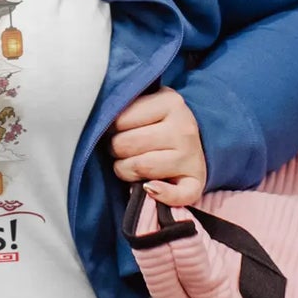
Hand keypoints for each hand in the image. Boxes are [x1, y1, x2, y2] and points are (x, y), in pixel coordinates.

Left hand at [109, 87, 206, 207]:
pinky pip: (178, 195)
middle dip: (116, 149)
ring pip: (140, 168)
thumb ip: (123, 106)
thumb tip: (101, 123)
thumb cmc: (155, 122)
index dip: (110, 127)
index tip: (117, 128)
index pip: (119, 120)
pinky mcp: (197, 182)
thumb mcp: (143, 103)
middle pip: (125, 144)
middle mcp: (184, 128)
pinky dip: (162, 195)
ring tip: (130, 163)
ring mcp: (192, 156)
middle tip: (122, 148)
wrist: (190, 139)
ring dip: (126, 170)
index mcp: (170, 102)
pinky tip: (149, 188)